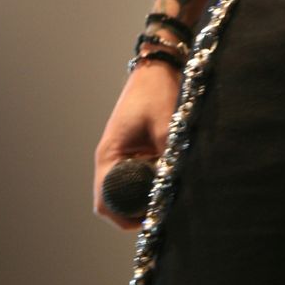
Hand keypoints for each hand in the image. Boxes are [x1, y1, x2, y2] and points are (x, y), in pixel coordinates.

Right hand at [93, 61, 181, 230]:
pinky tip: (170, 180)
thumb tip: (179, 184)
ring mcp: (123, 155)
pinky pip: (139, 177)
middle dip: (137, 212)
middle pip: (115, 202)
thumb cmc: (157, 90)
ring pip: (129, 191)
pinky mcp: (136, 151)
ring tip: (169, 198)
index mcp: (109, 154)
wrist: (159, 64)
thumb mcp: (167, 124)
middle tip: (164, 213)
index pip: (105, 201)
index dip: (124, 217)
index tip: (151, 219)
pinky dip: (152, 184)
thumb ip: (170, 156)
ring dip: (145, 198)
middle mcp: (112, 158)